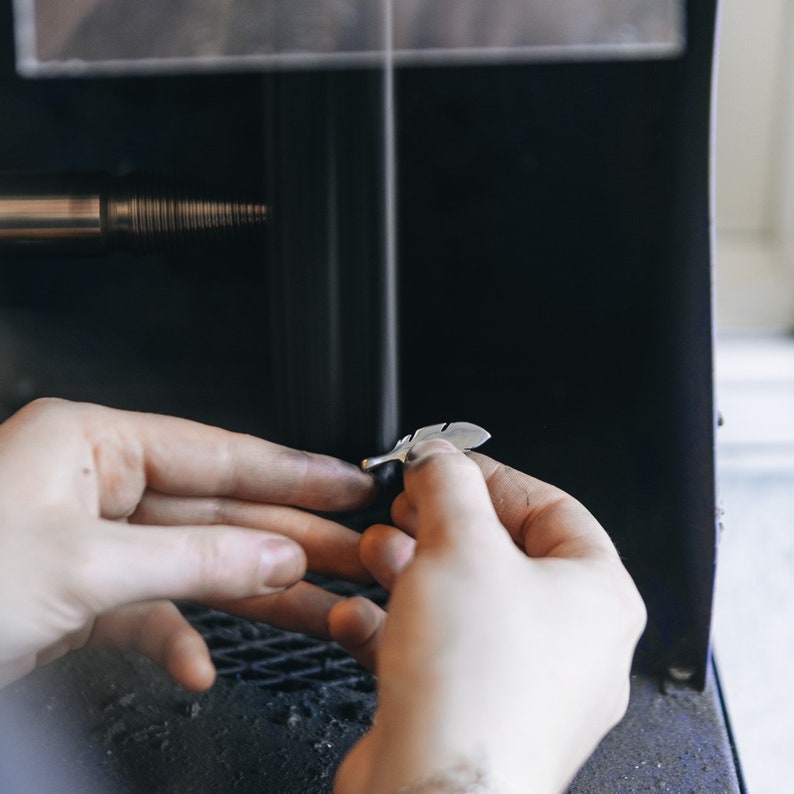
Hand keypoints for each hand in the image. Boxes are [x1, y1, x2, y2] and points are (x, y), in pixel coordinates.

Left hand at [0, 398, 374, 690]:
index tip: (346, 484)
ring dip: (249, 593)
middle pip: (216, 509)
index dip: (292, 472)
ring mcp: (87, 540)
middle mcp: (94, 483)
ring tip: (315, 609)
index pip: (218, 453)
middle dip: (286, 536)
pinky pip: (147, 610)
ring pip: (192, 562)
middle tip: (353, 550)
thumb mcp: (83, 569)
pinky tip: (199, 667)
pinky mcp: (76, 592)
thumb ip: (194, 563)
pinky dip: (176, 639)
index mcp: (91, 443)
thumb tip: (276, 557)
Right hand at [330, 441, 645, 793]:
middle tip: (405, 509)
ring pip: (464, 603)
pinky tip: (358, 616)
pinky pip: (438, 652)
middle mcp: (570, 644)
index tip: (444, 467)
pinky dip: (396, 627)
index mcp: (596, 597)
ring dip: (411, 570)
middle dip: (440, 525)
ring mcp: (523, 684)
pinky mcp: (473, 713)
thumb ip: (448, 484)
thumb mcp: (460, 545)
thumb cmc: (476, 687)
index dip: (492, 478)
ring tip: (376, 554)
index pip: (551, 508)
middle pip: (501, 554)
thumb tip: (438, 457)